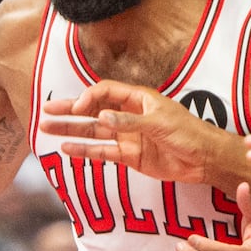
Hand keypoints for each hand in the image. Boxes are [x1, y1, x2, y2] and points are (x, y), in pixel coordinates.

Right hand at [40, 80, 217, 183]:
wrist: (205, 159)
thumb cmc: (189, 132)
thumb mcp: (160, 123)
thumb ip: (129, 122)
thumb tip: (101, 118)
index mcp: (138, 99)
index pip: (105, 92)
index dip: (89, 97)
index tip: (78, 108)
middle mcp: (129, 115)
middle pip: (93, 109)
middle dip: (69, 110)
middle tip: (45, 110)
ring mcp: (127, 136)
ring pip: (93, 131)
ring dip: (71, 130)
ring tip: (46, 129)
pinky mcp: (130, 156)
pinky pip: (103, 152)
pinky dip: (85, 151)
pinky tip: (66, 149)